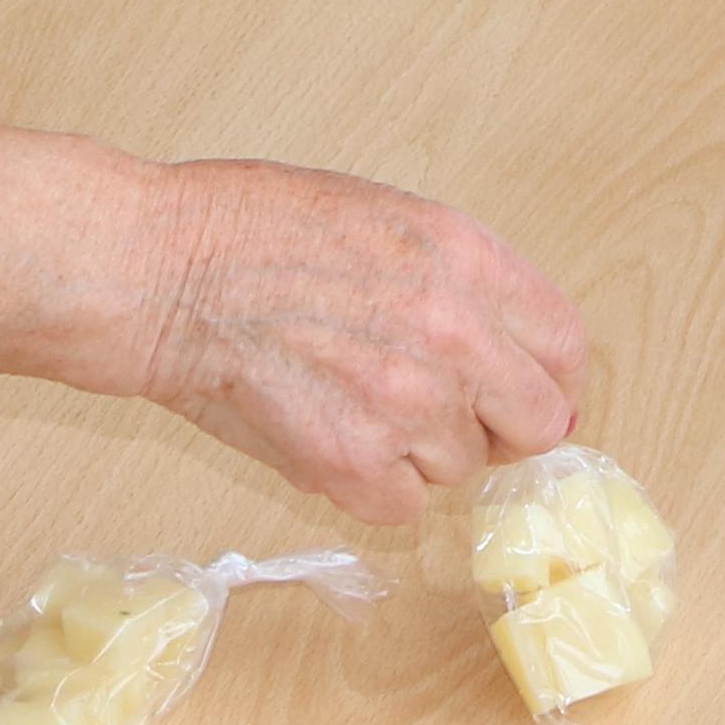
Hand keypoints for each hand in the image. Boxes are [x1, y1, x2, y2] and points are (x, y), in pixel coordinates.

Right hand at [122, 154, 592, 521]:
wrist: (160, 270)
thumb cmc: (252, 230)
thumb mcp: (387, 217)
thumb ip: (464, 282)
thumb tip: (517, 355)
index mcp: (467, 258)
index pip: (564, 344)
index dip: (551, 379)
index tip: (532, 393)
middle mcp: (453, 333)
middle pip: (536, 423)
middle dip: (500, 427)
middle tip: (450, 416)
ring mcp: (405, 404)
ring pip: (459, 467)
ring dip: (419, 451)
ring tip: (352, 402)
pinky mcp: (350, 462)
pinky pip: (401, 507)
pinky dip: (370, 487)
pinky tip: (326, 436)